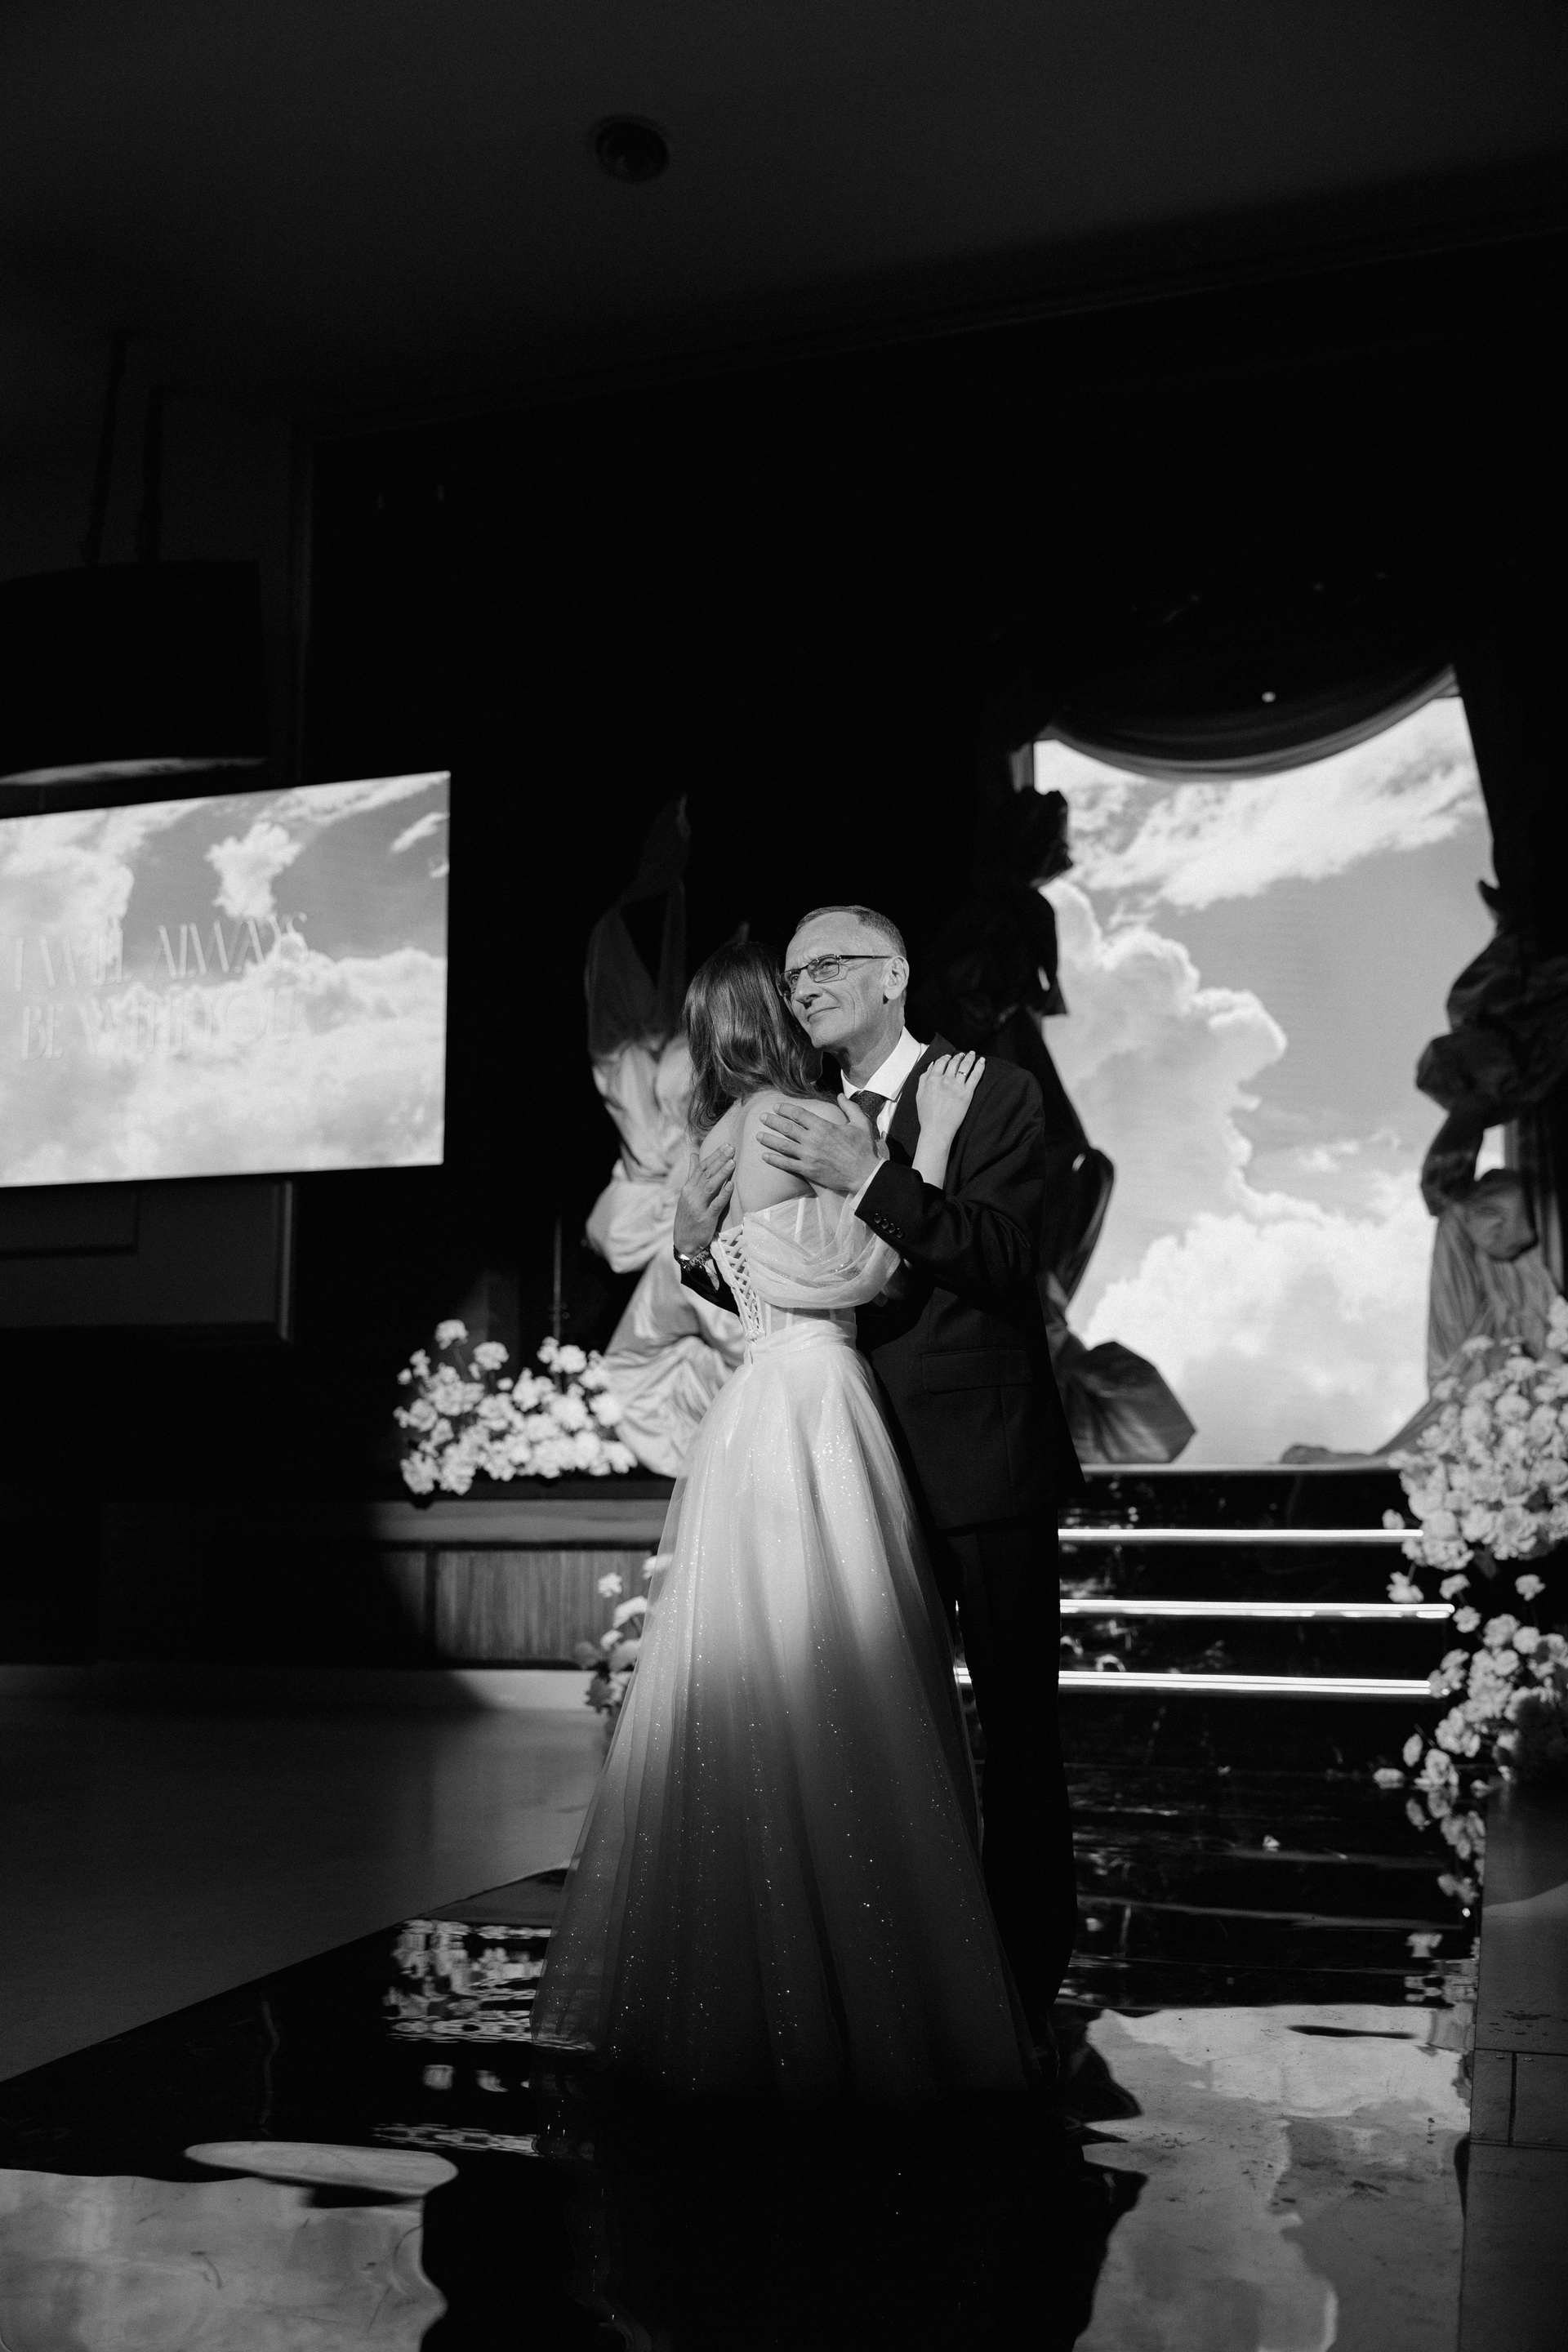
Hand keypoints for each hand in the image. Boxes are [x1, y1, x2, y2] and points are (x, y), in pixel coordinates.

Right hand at [674, 1145, 733, 1256]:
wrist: (684, 1242)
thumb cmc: (689, 1216)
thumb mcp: (688, 1194)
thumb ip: (693, 1174)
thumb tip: (694, 1153)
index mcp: (688, 1188)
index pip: (702, 1168)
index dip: (714, 1156)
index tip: (726, 1145)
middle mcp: (691, 1195)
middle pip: (706, 1174)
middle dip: (719, 1160)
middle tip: (732, 1148)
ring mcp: (698, 1207)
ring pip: (711, 1186)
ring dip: (722, 1173)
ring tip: (733, 1162)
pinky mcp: (705, 1219)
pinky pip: (715, 1205)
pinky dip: (723, 1194)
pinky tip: (731, 1185)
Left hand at [756, 1100, 879, 1194]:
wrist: (865, 1174)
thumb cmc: (863, 1149)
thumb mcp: (861, 1123)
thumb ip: (849, 1107)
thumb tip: (840, 1095)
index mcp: (823, 1126)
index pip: (798, 1114)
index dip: (785, 1109)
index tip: (776, 1107)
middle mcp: (812, 1140)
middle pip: (786, 1128)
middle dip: (772, 1121)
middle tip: (762, 1117)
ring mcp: (808, 1156)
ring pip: (783, 1145)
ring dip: (768, 1139)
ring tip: (758, 1135)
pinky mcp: (808, 1170)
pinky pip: (787, 1164)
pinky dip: (774, 1160)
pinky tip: (765, 1156)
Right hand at [915, 1052, 983, 1146]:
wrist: (937, 1129)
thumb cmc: (927, 1115)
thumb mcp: (919, 1094)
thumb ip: (924, 1078)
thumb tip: (932, 1065)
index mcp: (932, 1079)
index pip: (941, 1062)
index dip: (946, 1057)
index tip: (949, 1056)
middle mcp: (945, 1080)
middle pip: (954, 1062)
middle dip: (959, 1056)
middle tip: (963, 1054)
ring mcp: (957, 1086)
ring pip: (965, 1066)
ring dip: (969, 1057)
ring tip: (972, 1054)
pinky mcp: (967, 1093)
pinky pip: (975, 1076)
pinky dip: (979, 1067)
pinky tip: (982, 1062)